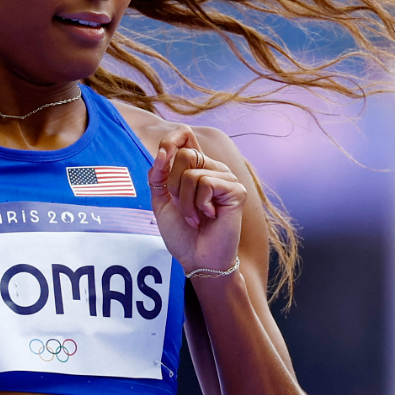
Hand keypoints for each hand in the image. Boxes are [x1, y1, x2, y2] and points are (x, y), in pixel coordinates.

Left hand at [148, 127, 245, 275]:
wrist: (197, 259)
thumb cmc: (182, 233)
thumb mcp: (162, 201)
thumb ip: (158, 176)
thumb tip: (161, 153)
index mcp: (196, 167)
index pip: (185, 135)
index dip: (170, 140)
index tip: (160, 158)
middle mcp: (213, 168)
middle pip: (184, 154)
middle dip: (173, 184)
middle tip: (182, 206)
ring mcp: (227, 178)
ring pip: (192, 172)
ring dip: (185, 201)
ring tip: (194, 217)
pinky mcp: (236, 190)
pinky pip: (205, 183)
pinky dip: (199, 204)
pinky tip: (209, 216)